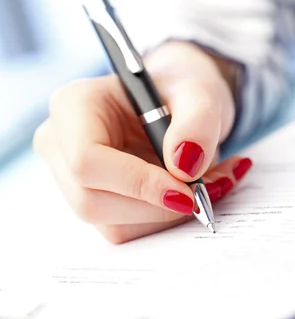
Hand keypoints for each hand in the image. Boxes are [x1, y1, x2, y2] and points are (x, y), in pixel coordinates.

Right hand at [33, 41, 251, 242]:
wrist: (179, 102)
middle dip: (155, 206)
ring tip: (210, 184)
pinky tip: (191, 192)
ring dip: (166, 215)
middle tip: (205, 192)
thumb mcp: (199, 91)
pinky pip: (126, 230)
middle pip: (92, 202)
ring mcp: (70, 178)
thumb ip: (198, 121)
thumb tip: (185, 167)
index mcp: (74, 105)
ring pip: (111, 225)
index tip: (185, 191)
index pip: (86, 161)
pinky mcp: (92, 201)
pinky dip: (165, 218)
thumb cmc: (180, 88)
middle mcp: (61, 143)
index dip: (136, 183)